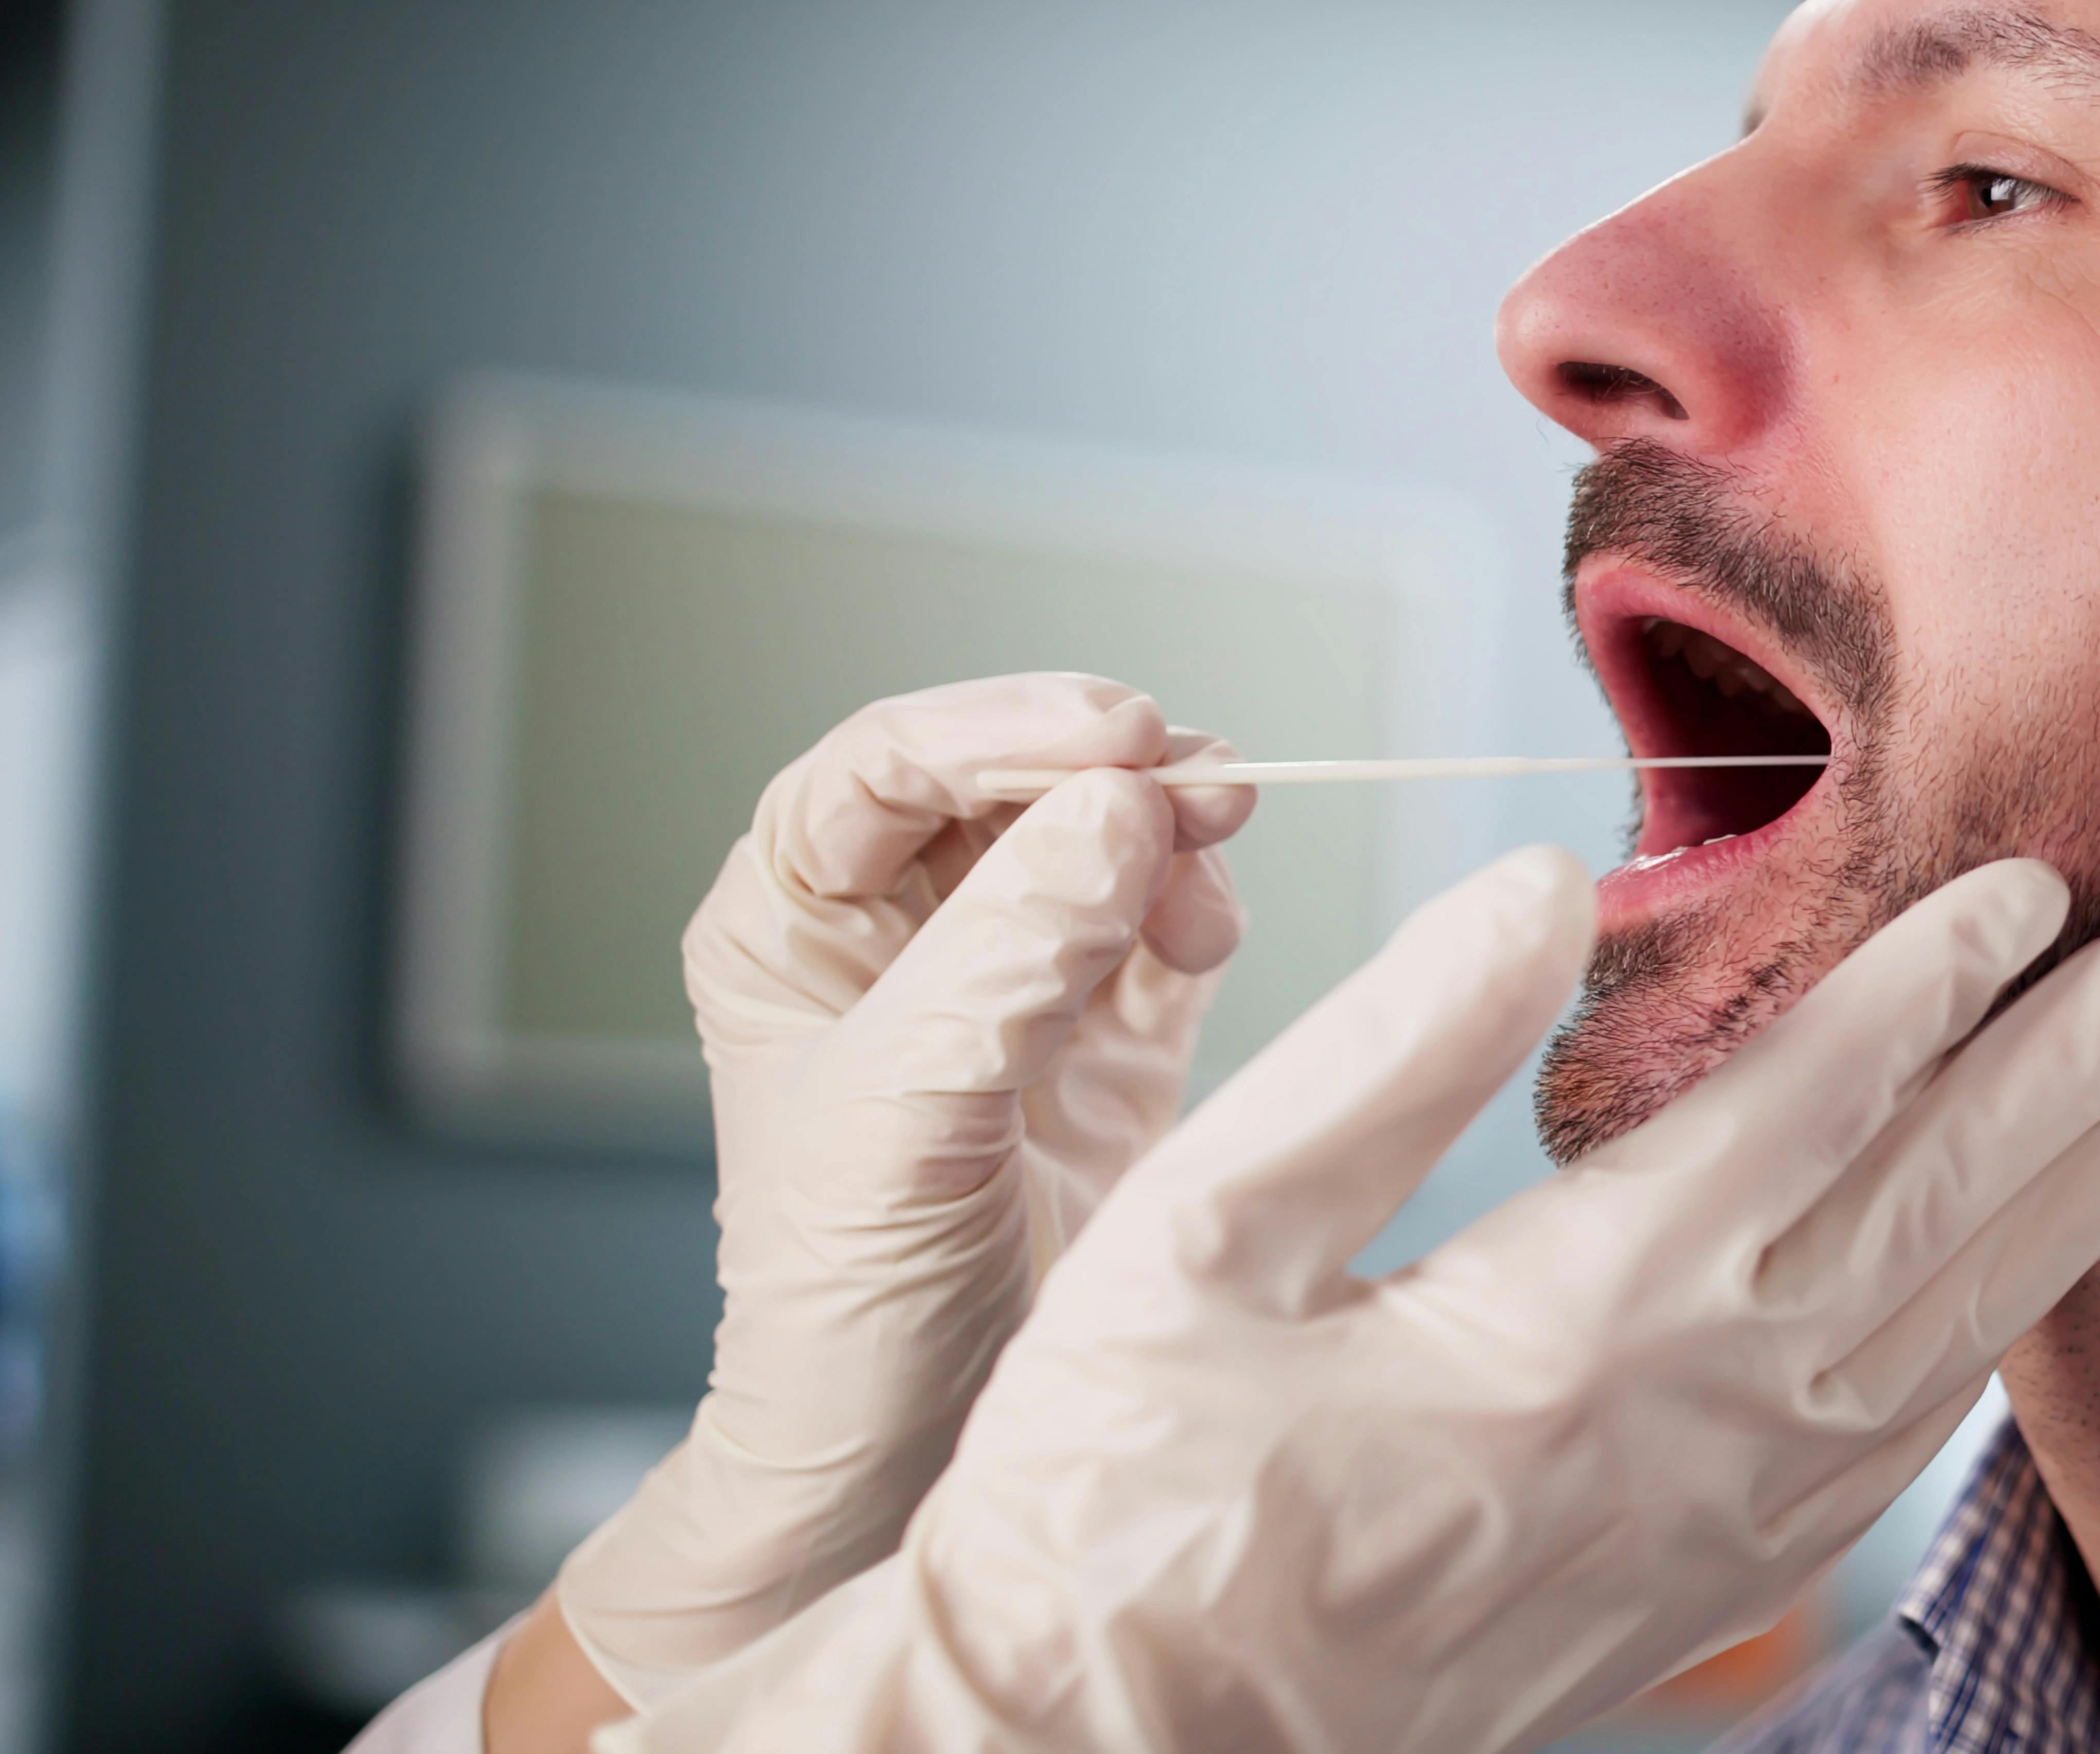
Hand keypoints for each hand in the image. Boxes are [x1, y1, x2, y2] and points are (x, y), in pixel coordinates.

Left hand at [549, 675, 1255, 1709]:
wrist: (906, 1462)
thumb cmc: (845, 1305)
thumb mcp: (906, 1112)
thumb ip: (1009, 952)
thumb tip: (1117, 810)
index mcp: (793, 921)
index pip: (892, 764)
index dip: (1003, 729)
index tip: (1117, 734)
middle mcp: (898, 933)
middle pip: (1014, 785)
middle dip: (1110, 772)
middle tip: (1206, 780)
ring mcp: (1007, 982)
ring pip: (1102, 840)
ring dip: (1170, 833)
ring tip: (1213, 869)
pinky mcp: (1103, 1040)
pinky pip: (1165, 926)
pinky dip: (1201, 908)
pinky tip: (1209, 932)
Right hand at [614, 851, 2099, 1753]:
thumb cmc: (1106, 1493)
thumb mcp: (1186, 1240)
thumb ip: (1378, 1059)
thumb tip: (1537, 892)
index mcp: (1559, 1323)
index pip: (1802, 1113)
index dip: (1924, 987)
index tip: (2022, 889)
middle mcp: (1672, 1432)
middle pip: (1921, 1222)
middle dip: (2053, 1083)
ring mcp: (1696, 1534)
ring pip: (1940, 1348)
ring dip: (2059, 1220)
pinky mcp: (1682, 1601)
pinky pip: (1886, 1465)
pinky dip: (1978, 1364)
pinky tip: (2017, 1309)